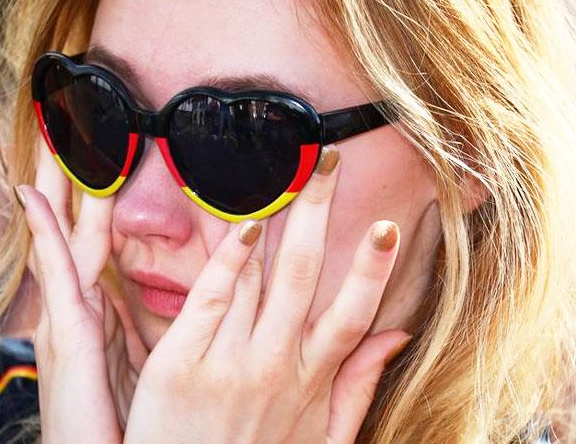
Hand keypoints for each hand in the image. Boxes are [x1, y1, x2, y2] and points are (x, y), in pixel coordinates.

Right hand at [18, 139, 145, 442]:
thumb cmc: (125, 417)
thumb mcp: (134, 359)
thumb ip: (134, 321)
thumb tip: (142, 292)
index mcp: (95, 307)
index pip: (93, 237)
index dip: (93, 195)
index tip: (99, 151)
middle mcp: (76, 304)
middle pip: (73, 226)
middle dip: (69, 177)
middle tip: (67, 124)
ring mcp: (65, 315)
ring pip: (63, 235)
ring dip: (58, 187)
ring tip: (54, 137)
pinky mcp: (64, 334)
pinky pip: (55, 272)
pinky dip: (43, 231)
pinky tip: (31, 196)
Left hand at [124, 146, 410, 443]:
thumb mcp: (323, 441)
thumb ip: (358, 389)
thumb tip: (396, 339)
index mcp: (310, 381)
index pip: (352, 313)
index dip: (373, 268)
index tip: (386, 226)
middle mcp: (275, 364)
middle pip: (305, 274)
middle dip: (320, 211)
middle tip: (328, 160)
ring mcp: (228, 361)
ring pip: (259, 276)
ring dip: (276, 218)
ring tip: (290, 172)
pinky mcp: (180, 363)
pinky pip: (210, 298)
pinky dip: (228, 259)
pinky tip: (240, 224)